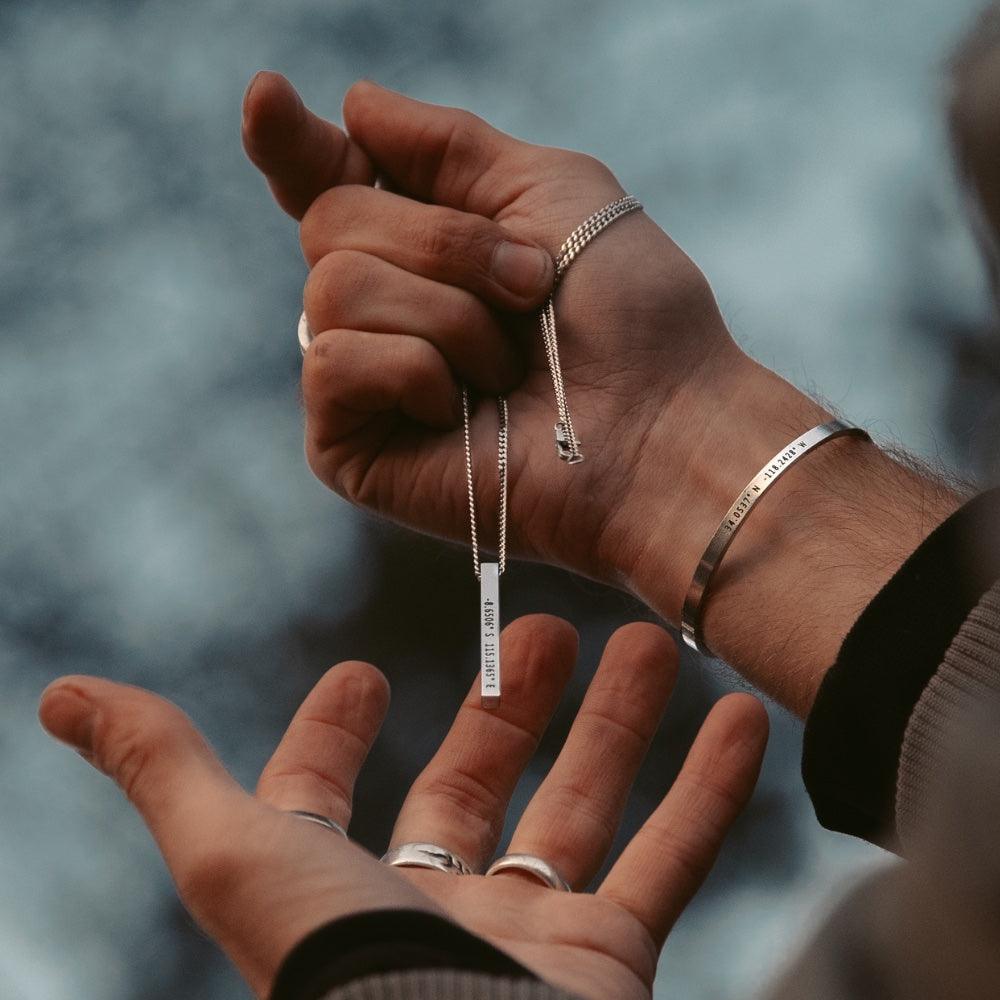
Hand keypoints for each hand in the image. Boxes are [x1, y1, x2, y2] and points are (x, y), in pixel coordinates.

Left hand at [39, 616, 767, 999]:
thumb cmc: (347, 973)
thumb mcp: (238, 856)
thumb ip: (162, 770)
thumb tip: (61, 693)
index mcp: (342, 887)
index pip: (323, 796)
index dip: (329, 734)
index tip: (360, 672)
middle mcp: (434, 912)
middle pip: (477, 783)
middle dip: (513, 701)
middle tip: (549, 627)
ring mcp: (530, 940)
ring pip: (584, 807)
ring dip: (621, 724)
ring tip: (652, 640)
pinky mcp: (612, 966)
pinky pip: (674, 862)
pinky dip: (708, 791)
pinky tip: (744, 718)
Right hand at [242, 72, 743, 586]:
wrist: (657, 424)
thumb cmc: (626, 313)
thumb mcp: (550, 190)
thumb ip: (450, 146)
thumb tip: (353, 104)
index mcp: (421, 247)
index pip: (325, 184)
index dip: (289, 143)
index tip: (266, 95)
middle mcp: (379, 308)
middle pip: (329, 223)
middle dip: (446, 245)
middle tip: (528, 291)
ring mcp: (358, 379)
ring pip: (331, 289)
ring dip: (448, 314)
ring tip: (506, 366)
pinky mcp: (345, 446)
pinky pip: (332, 362)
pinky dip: (415, 372)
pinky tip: (459, 410)